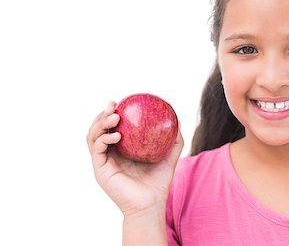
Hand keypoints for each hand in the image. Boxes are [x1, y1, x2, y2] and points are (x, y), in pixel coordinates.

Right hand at [86, 101, 183, 217]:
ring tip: (114, 116)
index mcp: (121, 150)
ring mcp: (103, 162)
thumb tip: (178, 119)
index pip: (112, 127)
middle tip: (114, 105)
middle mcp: (109, 154)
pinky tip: (116, 136)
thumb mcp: (169, 157)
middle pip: (98, 129)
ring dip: (100, 123)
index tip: (120, 102)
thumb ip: (174, 140)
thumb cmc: (158, 183)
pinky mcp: (100, 170)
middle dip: (102, 114)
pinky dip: (104, 139)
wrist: (150, 204)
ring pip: (93, 136)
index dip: (112, 113)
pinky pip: (97, 149)